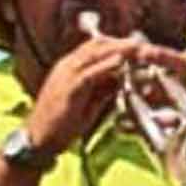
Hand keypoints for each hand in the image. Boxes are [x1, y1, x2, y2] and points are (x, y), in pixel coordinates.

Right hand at [25, 32, 185, 157]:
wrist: (36, 141)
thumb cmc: (61, 124)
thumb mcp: (89, 103)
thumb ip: (105, 88)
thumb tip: (123, 78)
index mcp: (73, 66)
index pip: (101, 46)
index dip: (122, 45)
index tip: (143, 47)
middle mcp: (69, 65)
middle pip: (101, 44)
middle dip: (127, 44)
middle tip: (149, 47)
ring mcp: (67, 74)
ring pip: (97, 53)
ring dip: (121, 49)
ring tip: (142, 48)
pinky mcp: (67, 88)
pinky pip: (89, 72)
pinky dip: (106, 66)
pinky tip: (120, 62)